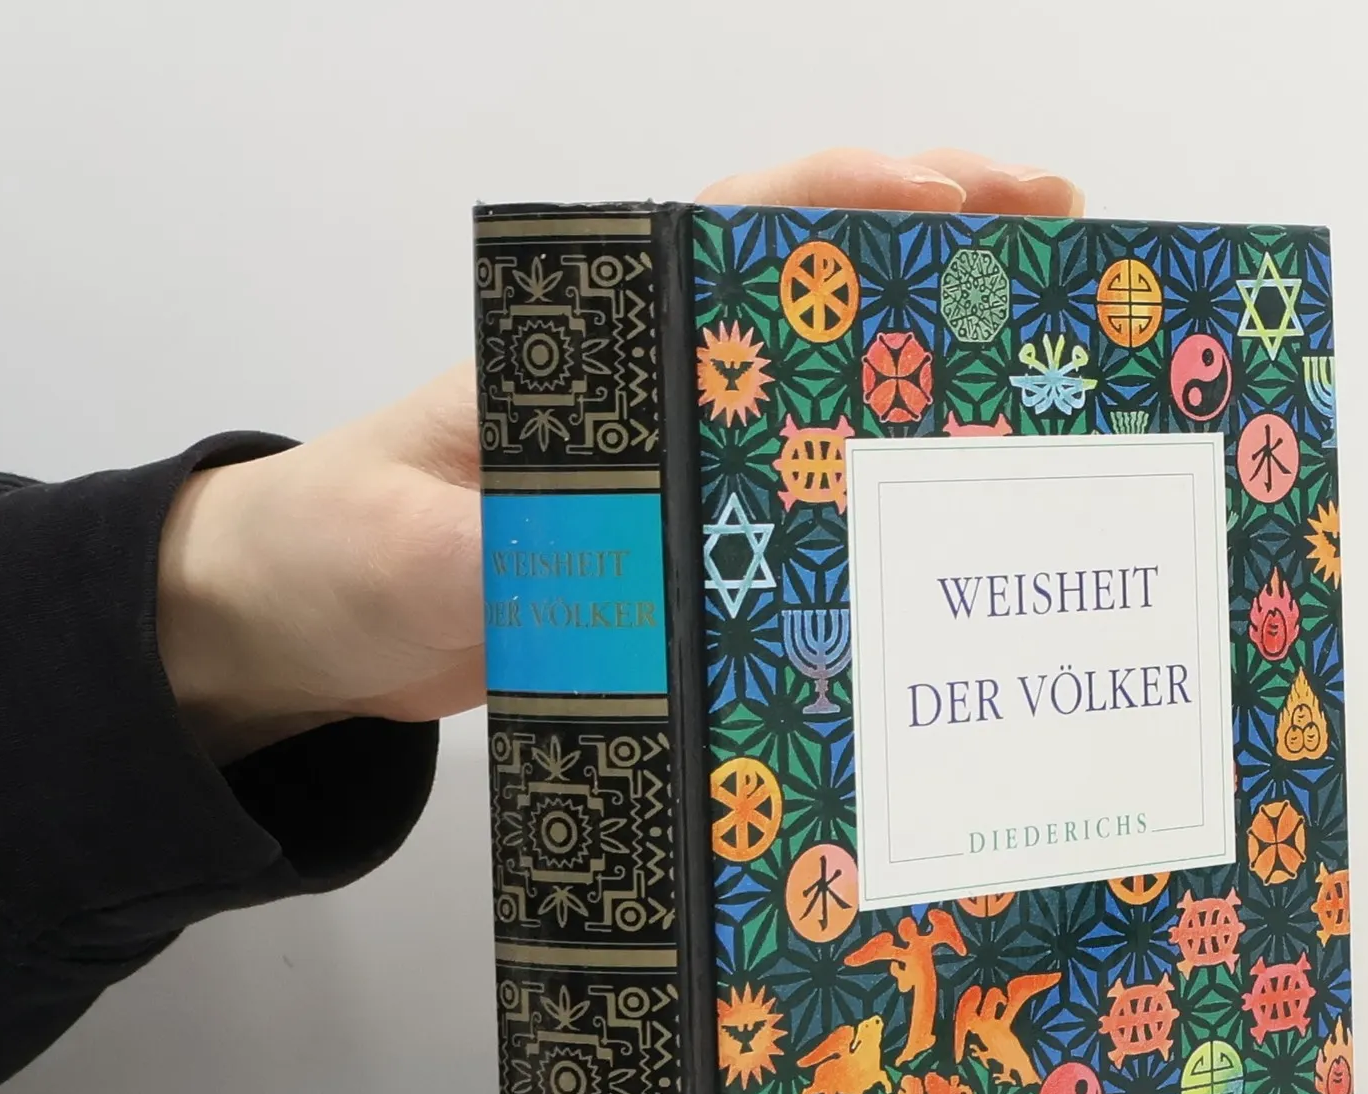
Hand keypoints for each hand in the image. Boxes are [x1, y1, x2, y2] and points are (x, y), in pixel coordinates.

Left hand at [155, 149, 1084, 763]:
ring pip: (823, 406)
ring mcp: (672, 473)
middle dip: (940, 269)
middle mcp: (650, 394)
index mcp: (589, 349)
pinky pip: (795, 519)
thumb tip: (604, 573)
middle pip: (815, 303)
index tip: (961, 192)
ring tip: (1053, 393)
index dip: (851, 200)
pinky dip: (875, 516)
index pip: (731, 235)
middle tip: (1064, 259)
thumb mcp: (402, 551)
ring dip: (932, 391)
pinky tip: (948, 543)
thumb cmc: (333, 551)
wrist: (303, 628)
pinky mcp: (675, 557)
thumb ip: (494, 555)